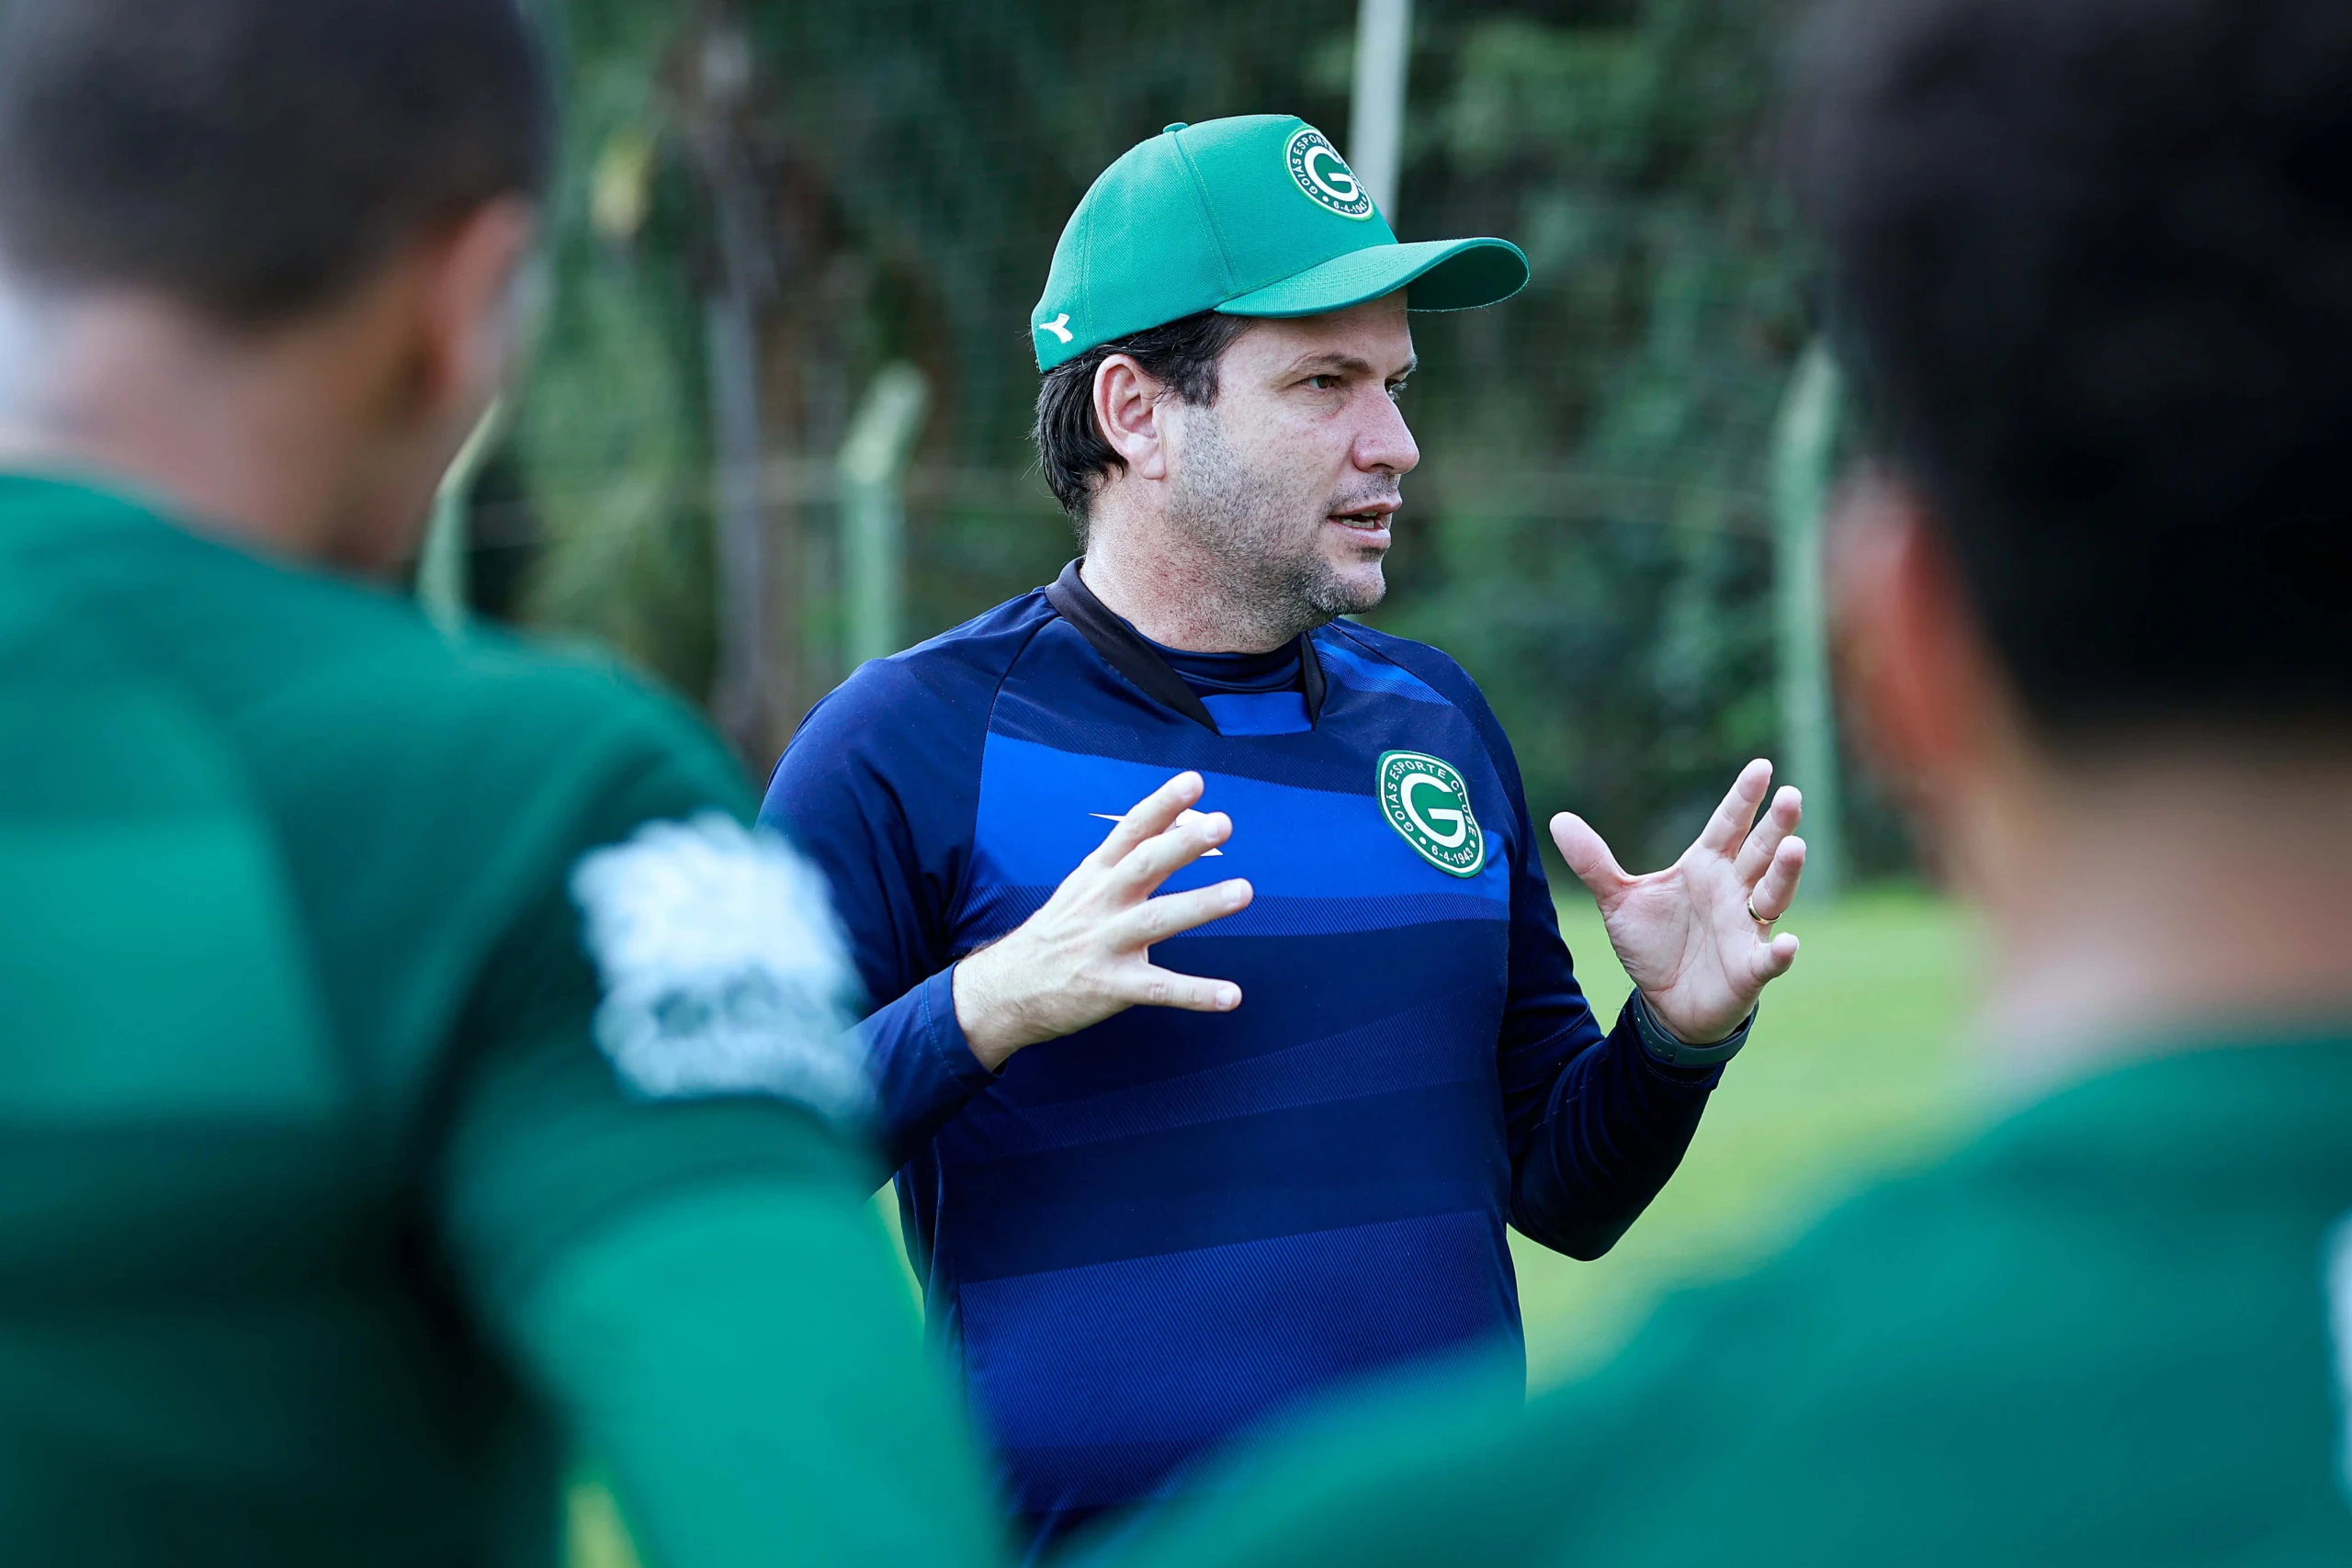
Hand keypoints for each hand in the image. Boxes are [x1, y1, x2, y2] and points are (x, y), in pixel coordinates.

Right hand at [952, 771, 1253, 1070]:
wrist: (1005, 991)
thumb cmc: (1057, 932)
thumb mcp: (1084, 886)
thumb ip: (1128, 856)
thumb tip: (1176, 818)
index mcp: (1096, 875)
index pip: (1130, 831)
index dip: (1162, 805)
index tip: (1194, 782)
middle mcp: (1101, 903)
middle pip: (1144, 865)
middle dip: (1183, 843)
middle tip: (1222, 824)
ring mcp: (1105, 944)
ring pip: (1157, 920)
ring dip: (1202, 904)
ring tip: (1242, 891)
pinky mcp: (1110, 987)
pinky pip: (1160, 989)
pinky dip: (1197, 993)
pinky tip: (1232, 996)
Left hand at [1549, 759, 1804, 1044]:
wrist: (1664, 1004)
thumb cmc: (1653, 945)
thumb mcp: (1619, 900)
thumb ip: (1594, 862)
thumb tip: (1558, 819)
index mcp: (1706, 867)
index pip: (1728, 825)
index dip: (1743, 798)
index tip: (1761, 766)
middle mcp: (1734, 891)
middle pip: (1760, 851)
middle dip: (1777, 825)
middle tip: (1791, 795)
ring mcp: (1746, 929)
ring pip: (1774, 895)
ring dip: (1785, 873)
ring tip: (1796, 846)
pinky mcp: (1749, 969)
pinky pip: (1768, 959)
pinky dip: (1780, 953)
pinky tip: (1789, 943)